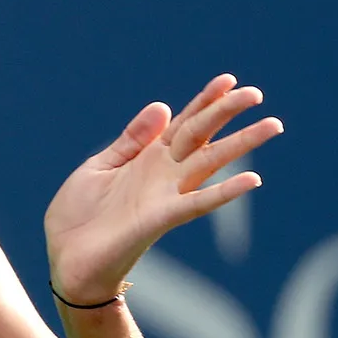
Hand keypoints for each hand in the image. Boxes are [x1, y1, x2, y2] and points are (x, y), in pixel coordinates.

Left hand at [44, 74, 283, 304]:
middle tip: (256, 94)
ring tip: (272, 126)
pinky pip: (198, 203)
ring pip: (210, 163)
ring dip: (241, 144)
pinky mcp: (160, 219)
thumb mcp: (98, 168)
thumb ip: (131, 140)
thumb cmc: (78, 216)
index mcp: (146, 157)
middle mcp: (162, 173)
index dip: (204, 101)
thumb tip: (163, 106)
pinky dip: (224, 192)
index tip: (228, 80)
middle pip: (201, 135)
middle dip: (227, 113)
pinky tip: (252, 180)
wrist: (65, 258)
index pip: (182, 122)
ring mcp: (165, 195)